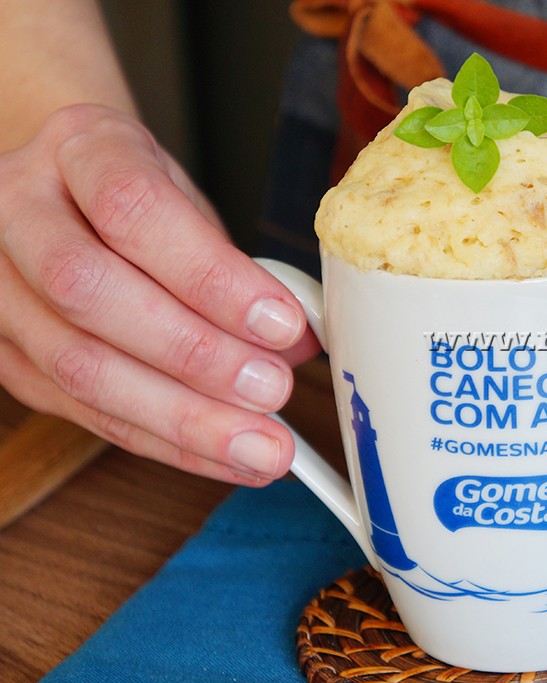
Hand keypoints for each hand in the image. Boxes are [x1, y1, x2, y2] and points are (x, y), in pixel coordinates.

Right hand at [0, 104, 320, 483]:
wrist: (61, 194)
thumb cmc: (136, 196)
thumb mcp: (188, 203)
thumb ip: (234, 265)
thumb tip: (300, 341)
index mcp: (78, 148)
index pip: (135, 209)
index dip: (212, 276)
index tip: (282, 323)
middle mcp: (14, 208)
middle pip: (90, 291)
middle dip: (195, 355)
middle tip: (272, 391)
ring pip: (77, 365)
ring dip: (182, 417)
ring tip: (259, 445)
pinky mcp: (0, 352)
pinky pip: (80, 411)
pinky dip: (162, 441)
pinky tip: (222, 455)